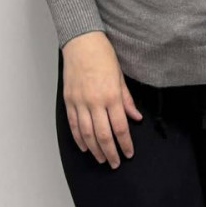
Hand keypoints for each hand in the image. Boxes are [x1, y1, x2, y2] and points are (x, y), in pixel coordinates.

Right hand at [61, 31, 143, 169]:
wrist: (82, 43)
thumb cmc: (103, 56)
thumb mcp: (120, 76)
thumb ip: (127, 100)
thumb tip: (136, 117)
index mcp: (111, 95)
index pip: (120, 127)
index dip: (125, 143)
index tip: (129, 153)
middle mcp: (95, 101)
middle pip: (103, 135)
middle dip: (110, 152)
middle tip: (115, 163)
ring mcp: (80, 102)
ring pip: (87, 134)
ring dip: (95, 150)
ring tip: (101, 159)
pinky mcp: (69, 101)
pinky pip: (74, 125)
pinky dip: (79, 139)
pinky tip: (85, 147)